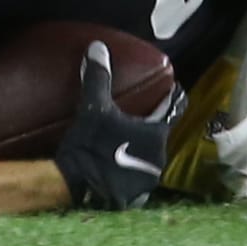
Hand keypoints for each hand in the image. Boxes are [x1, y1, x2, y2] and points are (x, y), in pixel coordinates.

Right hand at [54, 41, 186, 209]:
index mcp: (156, 133)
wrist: (71, 190)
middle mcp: (159, 157)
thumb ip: (98, 77)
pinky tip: (120, 164)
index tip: (173, 86)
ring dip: (143, 146)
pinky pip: (138, 177)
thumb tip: (97, 47)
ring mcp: (148, 180)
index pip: (175, 107)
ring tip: (130, 137)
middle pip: (162, 132)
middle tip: (143, 111)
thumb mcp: (94, 108)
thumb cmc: (89, 146)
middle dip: (154, 122)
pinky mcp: (134, 198)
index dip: (174, 95)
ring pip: (151, 156)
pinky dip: (133, 168)